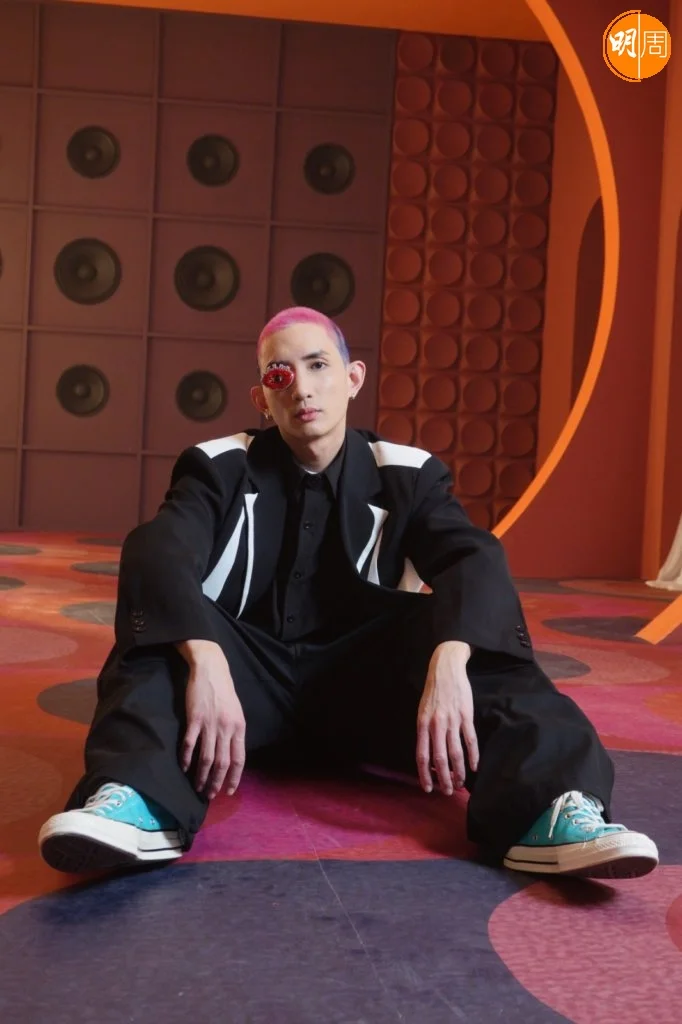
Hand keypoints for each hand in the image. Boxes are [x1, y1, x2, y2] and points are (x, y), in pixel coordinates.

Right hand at [176, 639, 245, 799]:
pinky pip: (189, 744)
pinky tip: (184, 768)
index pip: (239, 759)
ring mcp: (209, 724)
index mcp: (239, 727)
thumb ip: (234, 732)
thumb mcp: (236, 712)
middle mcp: (226, 728)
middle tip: (210, 795)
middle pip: (222, 762)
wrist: (211, 670)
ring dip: (201, 776)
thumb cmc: (224, 692)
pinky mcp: (194, 719)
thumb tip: (231, 754)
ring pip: (206, 758)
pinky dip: (186, 758)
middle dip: (216, 782)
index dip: (233, 777)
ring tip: (197, 787)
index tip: (228, 791)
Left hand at [416, 641, 478, 795]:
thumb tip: (428, 754)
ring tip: (461, 784)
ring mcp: (452, 721)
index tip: (428, 788)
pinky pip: (470, 740)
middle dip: (444, 778)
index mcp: (422, 724)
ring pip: (456, 753)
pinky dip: (473, 756)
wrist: (445, 669)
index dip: (424, 774)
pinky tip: (474, 766)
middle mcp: (436, 725)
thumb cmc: (433, 692)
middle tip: (448, 792)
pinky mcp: (466, 716)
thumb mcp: (422, 710)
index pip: (422, 755)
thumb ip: (425, 731)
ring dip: (459, 771)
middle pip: (439, 758)